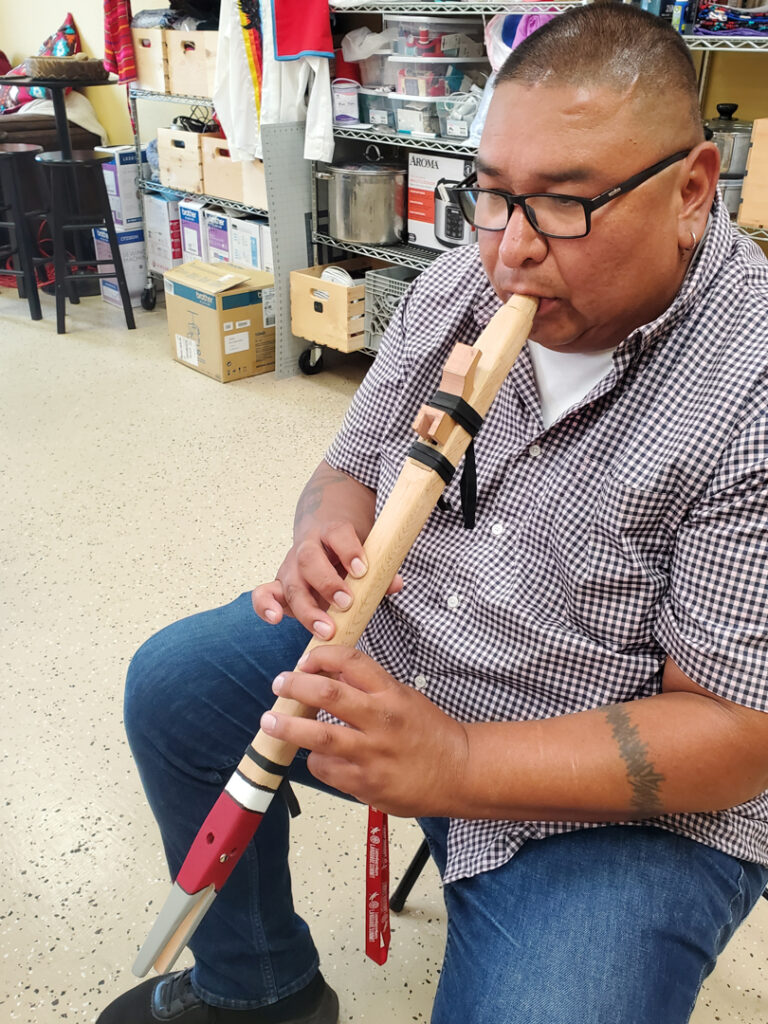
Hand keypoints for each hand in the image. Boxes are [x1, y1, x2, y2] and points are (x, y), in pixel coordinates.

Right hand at [252, 524, 402, 640]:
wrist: (321, 539)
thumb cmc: (346, 554)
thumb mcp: (364, 555)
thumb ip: (379, 571)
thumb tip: (395, 584)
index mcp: (330, 533)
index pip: (337, 533)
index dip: (349, 550)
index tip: (362, 570)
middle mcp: (306, 549)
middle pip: (309, 560)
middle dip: (327, 583)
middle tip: (346, 603)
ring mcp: (289, 567)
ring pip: (291, 583)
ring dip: (307, 608)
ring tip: (326, 629)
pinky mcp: (278, 586)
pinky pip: (263, 594)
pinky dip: (265, 606)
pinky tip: (276, 619)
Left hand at [260, 646, 468, 816]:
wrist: (460, 772)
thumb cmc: (430, 733)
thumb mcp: (404, 698)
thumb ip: (369, 688)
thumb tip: (330, 673)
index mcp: (391, 693)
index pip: (350, 661)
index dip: (321, 656)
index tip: (305, 661)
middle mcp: (380, 720)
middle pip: (327, 693)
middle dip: (295, 686)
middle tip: (280, 684)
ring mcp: (372, 753)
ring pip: (318, 735)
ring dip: (288, 726)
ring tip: (270, 721)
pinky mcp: (366, 783)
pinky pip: (326, 768)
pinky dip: (315, 760)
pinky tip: (316, 757)